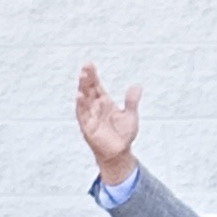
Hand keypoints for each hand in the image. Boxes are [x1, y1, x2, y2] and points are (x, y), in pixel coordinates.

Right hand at [73, 66, 141, 186]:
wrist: (119, 152)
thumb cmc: (122, 134)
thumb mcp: (130, 115)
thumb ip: (132, 101)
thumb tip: (137, 85)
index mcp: (104, 102)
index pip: (96, 86)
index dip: (92, 75)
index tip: (89, 64)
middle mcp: (95, 107)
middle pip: (89, 89)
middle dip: (87, 78)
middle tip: (86, 66)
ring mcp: (90, 116)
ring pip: (84, 99)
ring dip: (82, 88)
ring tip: (82, 77)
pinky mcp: (87, 126)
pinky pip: (82, 114)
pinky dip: (81, 105)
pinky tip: (79, 96)